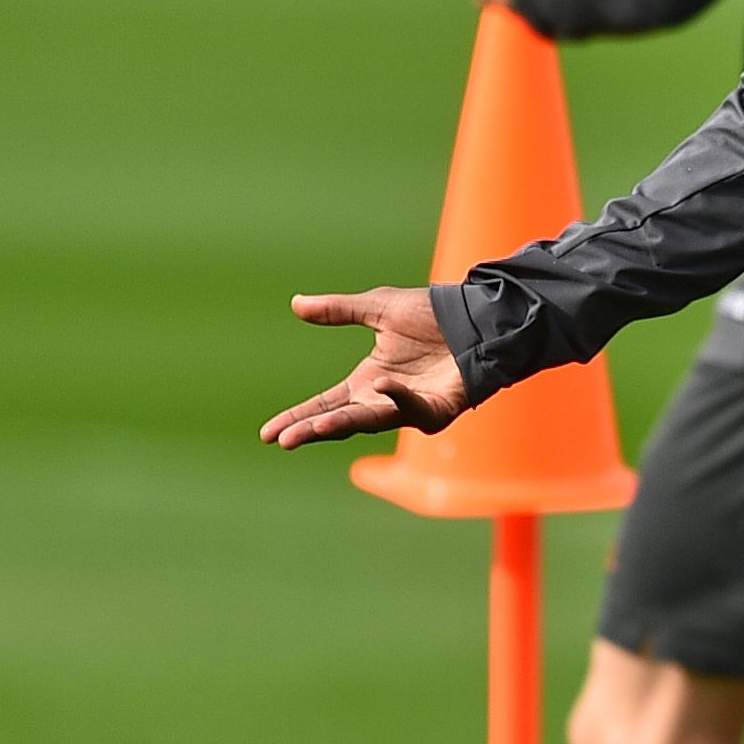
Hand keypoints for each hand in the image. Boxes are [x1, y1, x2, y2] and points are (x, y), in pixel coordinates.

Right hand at [260, 287, 470, 448]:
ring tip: (315, 427)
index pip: (324, 405)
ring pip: (370, 422)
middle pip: (340, 421)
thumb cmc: (432, 316)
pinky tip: (380, 384)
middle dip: (311, 430)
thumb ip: (339, 310)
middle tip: (283, 439)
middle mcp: (383, 401)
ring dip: (343, 424)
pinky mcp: (437, 410)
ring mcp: (409, 408)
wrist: (475, 317)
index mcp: (367, 383)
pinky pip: (412, 408)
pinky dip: (396, 397)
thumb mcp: (378, 307)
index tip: (268, 433)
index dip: (297, 418)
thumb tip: (295, 303)